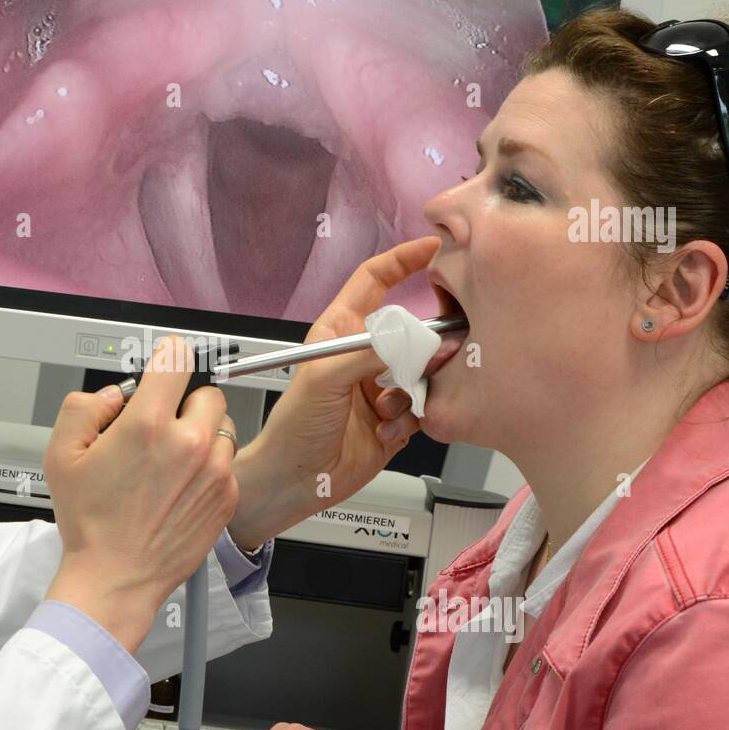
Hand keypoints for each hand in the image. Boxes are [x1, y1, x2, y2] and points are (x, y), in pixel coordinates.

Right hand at [43, 336, 238, 652]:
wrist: (116, 577)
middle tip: (162, 425)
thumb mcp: (61, 454)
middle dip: (184, 402)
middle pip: (206, 392)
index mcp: (148, 425)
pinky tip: (181, 485)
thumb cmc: (91, 524)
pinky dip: (211, 465)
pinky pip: (228, 461)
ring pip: (222, 427)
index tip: (166, 358)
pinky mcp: (227, 496)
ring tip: (172, 459)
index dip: (167, 355)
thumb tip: (113, 395)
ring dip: (202, 434)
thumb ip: (83, 406)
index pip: (176, 359)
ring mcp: (215, 471)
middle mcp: (190, 443)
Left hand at [228, 236, 439, 550]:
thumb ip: (370, 352)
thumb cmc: (293, 426)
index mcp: (339, 330)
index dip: (404, 260)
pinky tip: (386, 432)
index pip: (375, 280)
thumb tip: (411, 339)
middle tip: (431, 354)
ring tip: (390, 406)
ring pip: (424, 369)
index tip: (435, 249)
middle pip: (411, 327)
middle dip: (425, 341)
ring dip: (414, 388)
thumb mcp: (325, 378)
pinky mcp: (395, 419)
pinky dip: (410, 419)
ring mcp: (380, 386)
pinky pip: (423, 407)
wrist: (296, 480)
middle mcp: (362, 354)